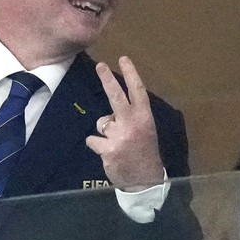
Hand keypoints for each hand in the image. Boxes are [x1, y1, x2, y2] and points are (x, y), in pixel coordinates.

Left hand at [86, 56, 163, 190]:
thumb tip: (112, 110)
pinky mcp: (108, 150)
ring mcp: (119, 137)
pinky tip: (108, 153)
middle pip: (116, 97)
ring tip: (117, 143)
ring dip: (105, 131)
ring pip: (102, 122)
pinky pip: (93, 139)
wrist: (145, 181)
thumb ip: (132, 118)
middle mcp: (132, 124)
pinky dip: (97, 145)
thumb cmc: (145, 152)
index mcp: (145, 118)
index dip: (130, 74)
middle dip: (107, 79)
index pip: (137, 91)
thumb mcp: (146, 131)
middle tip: (99, 66)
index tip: (123, 59)